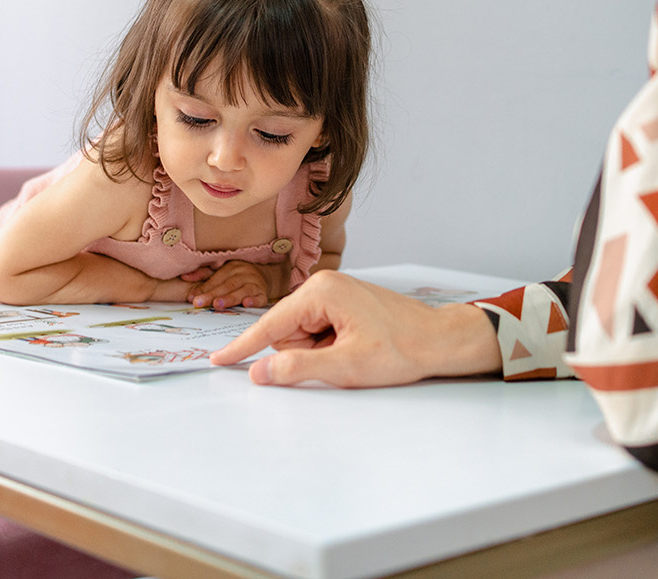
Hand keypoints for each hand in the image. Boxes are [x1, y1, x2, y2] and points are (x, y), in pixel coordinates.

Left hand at [179, 260, 281, 308]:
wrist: (264, 276)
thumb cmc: (238, 276)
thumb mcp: (222, 272)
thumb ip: (204, 275)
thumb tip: (184, 276)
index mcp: (232, 267)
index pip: (217, 278)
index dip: (204, 288)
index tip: (192, 298)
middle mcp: (244, 273)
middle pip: (227, 285)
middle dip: (213, 294)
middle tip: (200, 303)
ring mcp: (255, 284)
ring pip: (242, 291)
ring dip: (229, 298)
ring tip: (217, 305)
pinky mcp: (263, 295)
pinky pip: (260, 298)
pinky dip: (254, 301)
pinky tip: (246, 304)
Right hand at [208, 270, 501, 386]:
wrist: (439, 340)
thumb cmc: (402, 349)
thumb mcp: (347, 367)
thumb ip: (300, 369)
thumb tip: (261, 372)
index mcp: (322, 292)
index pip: (270, 325)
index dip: (243, 347)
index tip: (218, 361)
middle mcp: (324, 284)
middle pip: (286, 331)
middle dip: (304, 354)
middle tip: (341, 359)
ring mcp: (333, 291)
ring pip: (301, 334)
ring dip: (319, 352)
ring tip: (353, 353)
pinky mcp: (342, 302)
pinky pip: (317, 331)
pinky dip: (328, 346)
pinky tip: (354, 348)